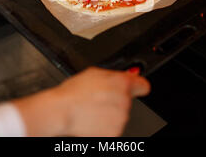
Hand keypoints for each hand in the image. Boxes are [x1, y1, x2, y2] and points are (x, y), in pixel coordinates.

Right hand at [12, 67, 150, 136]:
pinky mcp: (114, 132)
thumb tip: (129, 74)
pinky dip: (105, 125)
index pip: (143, 85)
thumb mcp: (95, 73)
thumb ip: (115, 74)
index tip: (136, 88)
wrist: (62, 111)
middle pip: (127, 100)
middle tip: (99, 98)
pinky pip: (113, 127)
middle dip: (116, 99)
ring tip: (92, 108)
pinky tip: (92, 118)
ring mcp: (120, 118)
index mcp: (122, 83)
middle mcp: (125, 101)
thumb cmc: (74, 92)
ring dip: (110, 112)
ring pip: (120, 114)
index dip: (138, 86)